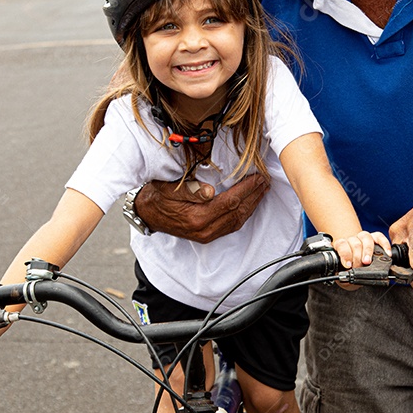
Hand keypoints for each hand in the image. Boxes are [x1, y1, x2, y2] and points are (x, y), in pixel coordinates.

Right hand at [134, 173, 269, 243]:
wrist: (146, 214)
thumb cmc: (158, 196)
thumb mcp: (170, 188)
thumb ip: (191, 190)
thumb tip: (210, 191)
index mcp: (197, 217)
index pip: (230, 201)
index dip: (246, 189)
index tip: (258, 177)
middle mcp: (204, 230)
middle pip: (237, 212)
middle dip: (254, 196)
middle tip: (266, 181)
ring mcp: (206, 235)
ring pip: (237, 221)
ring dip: (252, 205)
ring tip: (262, 191)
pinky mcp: (207, 236)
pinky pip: (231, 226)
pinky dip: (243, 214)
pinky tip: (249, 204)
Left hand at [332, 230, 390, 268]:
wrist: (352, 265)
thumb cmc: (347, 269)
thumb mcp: (342, 272)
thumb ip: (342, 273)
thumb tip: (345, 276)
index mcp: (341, 246)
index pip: (342, 245)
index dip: (345, 254)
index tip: (348, 265)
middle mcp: (352, 239)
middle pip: (355, 243)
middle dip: (357, 257)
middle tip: (359, 266)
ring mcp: (363, 237)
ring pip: (366, 238)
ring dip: (368, 251)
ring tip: (368, 262)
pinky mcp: (374, 238)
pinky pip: (379, 237)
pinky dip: (384, 244)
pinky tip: (387, 253)